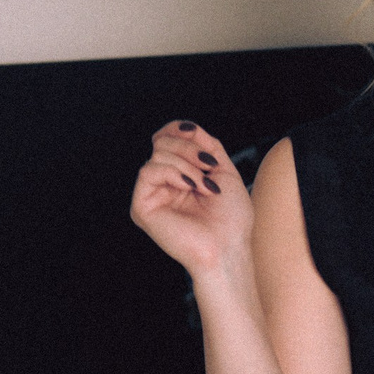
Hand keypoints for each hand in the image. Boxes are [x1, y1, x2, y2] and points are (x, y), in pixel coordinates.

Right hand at [129, 122, 253, 279]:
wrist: (229, 247)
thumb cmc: (231, 218)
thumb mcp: (223, 169)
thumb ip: (205, 143)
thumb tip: (184, 125)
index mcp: (179, 176)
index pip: (168, 138)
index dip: (181, 131)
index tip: (201, 140)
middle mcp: (163, 184)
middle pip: (163, 141)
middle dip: (190, 148)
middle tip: (209, 168)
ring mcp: (152, 195)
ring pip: (158, 154)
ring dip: (188, 164)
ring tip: (205, 186)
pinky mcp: (142, 207)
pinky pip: (148, 171)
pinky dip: (174, 173)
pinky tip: (190, 187)